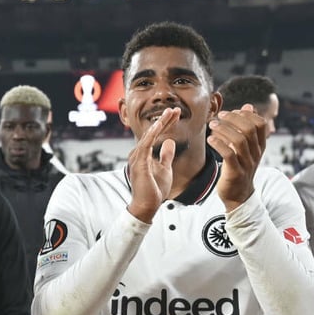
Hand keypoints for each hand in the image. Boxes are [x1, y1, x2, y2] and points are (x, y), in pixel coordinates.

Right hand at [126, 107, 179, 222]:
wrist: (147, 206)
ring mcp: (137, 158)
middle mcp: (138, 154)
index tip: (176, 114)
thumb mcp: (165, 169)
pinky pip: (146, 145)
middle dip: (164, 120)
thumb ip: (166, 155)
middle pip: (152, 132)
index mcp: (144, 155)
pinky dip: (153, 134)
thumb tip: (170, 142)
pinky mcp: (140, 163)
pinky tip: (159, 124)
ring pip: (149, 136)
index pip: (155, 135)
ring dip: (160, 123)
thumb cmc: (153, 190)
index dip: (166, 124)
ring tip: (170, 112)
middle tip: (175, 109)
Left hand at [208, 104, 265, 210]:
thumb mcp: (245, 148)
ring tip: (212, 125)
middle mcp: (256, 153)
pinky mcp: (235, 172)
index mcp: (259, 146)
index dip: (246, 115)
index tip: (230, 112)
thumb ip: (246, 128)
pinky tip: (210, 139)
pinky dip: (219, 144)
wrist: (238, 195)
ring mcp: (247, 163)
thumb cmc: (239, 168)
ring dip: (224, 129)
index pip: (260, 124)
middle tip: (218, 116)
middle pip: (249, 129)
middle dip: (233, 119)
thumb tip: (248, 107)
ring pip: (239, 140)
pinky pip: (229, 155)